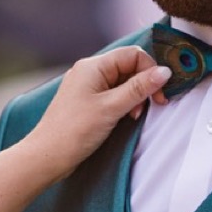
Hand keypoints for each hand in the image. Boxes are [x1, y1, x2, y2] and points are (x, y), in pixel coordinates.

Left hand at [31, 47, 170, 177]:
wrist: (47, 157)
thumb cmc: (74, 131)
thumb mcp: (112, 108)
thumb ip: (139, 88)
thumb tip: (164, 71)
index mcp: (93, 66)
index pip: (133, 54)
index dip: (150, 71)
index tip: (160, 94)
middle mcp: (89, 71)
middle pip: (128, 67)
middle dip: (143, 85)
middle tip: (150, 106)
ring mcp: (87, 86)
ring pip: (122, 81)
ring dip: (134, 97)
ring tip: (133, 116)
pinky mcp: (87, 101)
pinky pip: (113, 93)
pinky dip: (123, 104)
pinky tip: (125, 117)